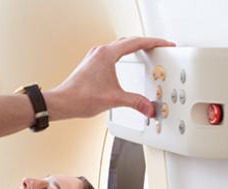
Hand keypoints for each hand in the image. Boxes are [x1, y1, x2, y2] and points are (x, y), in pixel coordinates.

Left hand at [45, 37, 175, 119]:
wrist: (62, 103)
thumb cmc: (80, 98)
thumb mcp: (114, 100)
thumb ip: (135, 102)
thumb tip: (148, 107)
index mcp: (107, 54)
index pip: (137, 42)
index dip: (154, 43)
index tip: (165, 44)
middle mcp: (100, 52)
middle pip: (129, 41)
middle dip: (146, 43)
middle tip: (159, 47)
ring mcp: (94, 57)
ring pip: (119, 46)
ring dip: (133, 47)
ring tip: (145, 52)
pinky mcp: (91, 64)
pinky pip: (111, 53)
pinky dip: (123, 54)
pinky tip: (125, 62)